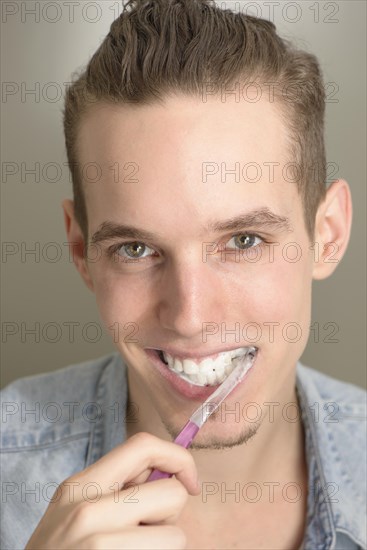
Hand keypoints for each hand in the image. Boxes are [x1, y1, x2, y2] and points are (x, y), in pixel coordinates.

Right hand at [25, 432, 199, 548]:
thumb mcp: (74, 509)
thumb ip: (115, 487)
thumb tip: (169, 471)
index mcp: (81, 485)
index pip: (143, 445)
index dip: (177, 457)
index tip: (188, 481)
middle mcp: (88, 510)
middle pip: (171, 493)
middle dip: (170, 514)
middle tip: (145, 531)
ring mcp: (99, 544)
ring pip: (176, 536)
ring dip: (164, 545)